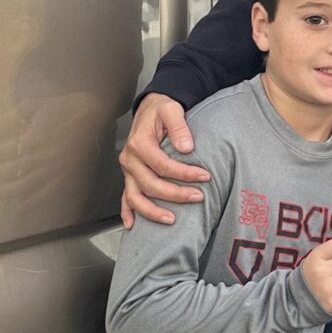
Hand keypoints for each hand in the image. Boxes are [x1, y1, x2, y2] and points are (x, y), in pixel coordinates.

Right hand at [119, 93, 209, 227]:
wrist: (150, 107)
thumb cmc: (162, 109)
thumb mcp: (172, 109)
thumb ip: (179, 127)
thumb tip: (187, 148)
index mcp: (139, 143)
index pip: (163, 165)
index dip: (184, 173)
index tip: (205, 176)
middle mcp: (130, 159)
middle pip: (151, 184)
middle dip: (175, 194)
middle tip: (198, 197)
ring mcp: (128, 170)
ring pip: (135, 196)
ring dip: (152, 211)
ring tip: (172, 219)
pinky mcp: (130, 175)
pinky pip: (125, 197)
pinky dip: (128, 212)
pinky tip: (132, 225)